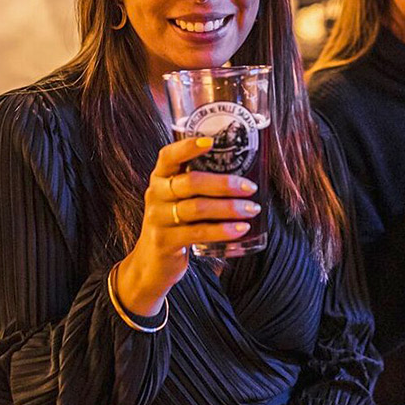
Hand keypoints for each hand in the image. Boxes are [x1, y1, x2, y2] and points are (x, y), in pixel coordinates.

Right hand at [115, 136, 261, 314]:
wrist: (152, 262)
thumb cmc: (176, 223)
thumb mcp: (179, 200)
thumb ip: (199, 185)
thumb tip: (246, 173)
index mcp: (160, 178)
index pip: (168, 156)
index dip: (187, 147)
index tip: (211, 141)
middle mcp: (155, 194)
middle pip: (191, 182)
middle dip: (224, 183)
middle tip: (250, 187)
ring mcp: (157, 218)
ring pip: (197, 208)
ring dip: (229, 208)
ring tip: (252, 209)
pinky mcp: (165, 240)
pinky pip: (198, 232)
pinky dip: (222, 230)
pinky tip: (241, 229)